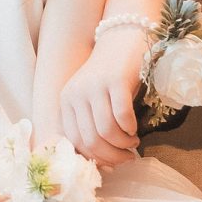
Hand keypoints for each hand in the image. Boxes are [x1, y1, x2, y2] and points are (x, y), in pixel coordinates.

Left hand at [59, 31, 143, 166]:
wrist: (122, 39)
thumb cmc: (110, 77)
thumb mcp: (93, 100)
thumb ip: (92, 125)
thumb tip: (103, 162)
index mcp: (66, 101)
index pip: (74, 141)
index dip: (94, 157)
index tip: (111, 162)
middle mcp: (76, 93)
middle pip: (90, 139)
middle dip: (112, 156)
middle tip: (126, 157)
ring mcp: (95, 86)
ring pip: (106, 131)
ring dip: (123, 144)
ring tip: (132, 142)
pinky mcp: (115, 81)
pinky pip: (122, 116)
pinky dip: (130, 128)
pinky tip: (135, 129)